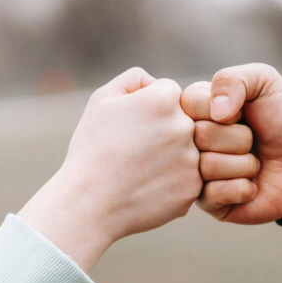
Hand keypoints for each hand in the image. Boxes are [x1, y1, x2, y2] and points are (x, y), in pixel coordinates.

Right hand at [19, 67, 201, 271]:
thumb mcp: (102, 100)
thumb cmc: (92, 149)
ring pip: (186, 150)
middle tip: (134, 151)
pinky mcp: (192, 189)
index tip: (130, 127)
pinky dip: (170, 183)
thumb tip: (155, 82)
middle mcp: (185, 126)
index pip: (169, 93)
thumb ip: (134, 79)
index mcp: (165, 99)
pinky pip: (187, 178)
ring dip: (168, 157)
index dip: (147, 109)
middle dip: (162, 132)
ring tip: (138, 171)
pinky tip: (145, 187)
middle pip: (182, 121)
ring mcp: (192, 160)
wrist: (89, 203)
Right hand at [181, 63, 281, 223]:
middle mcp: (190, 141)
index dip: (224, 109)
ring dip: (244, 164)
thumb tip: (215, 112)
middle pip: (199, 136)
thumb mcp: (264, 83)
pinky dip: (242, 188)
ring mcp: (196, 172)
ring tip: (254, 162)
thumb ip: (233, 80)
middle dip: (239, 138)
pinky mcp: (208, 202)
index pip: (189, 104)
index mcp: (195, 109)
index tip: (242, 112)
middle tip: (253, 140)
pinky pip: (213, 194)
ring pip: (207, 166)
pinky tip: (251, 185)